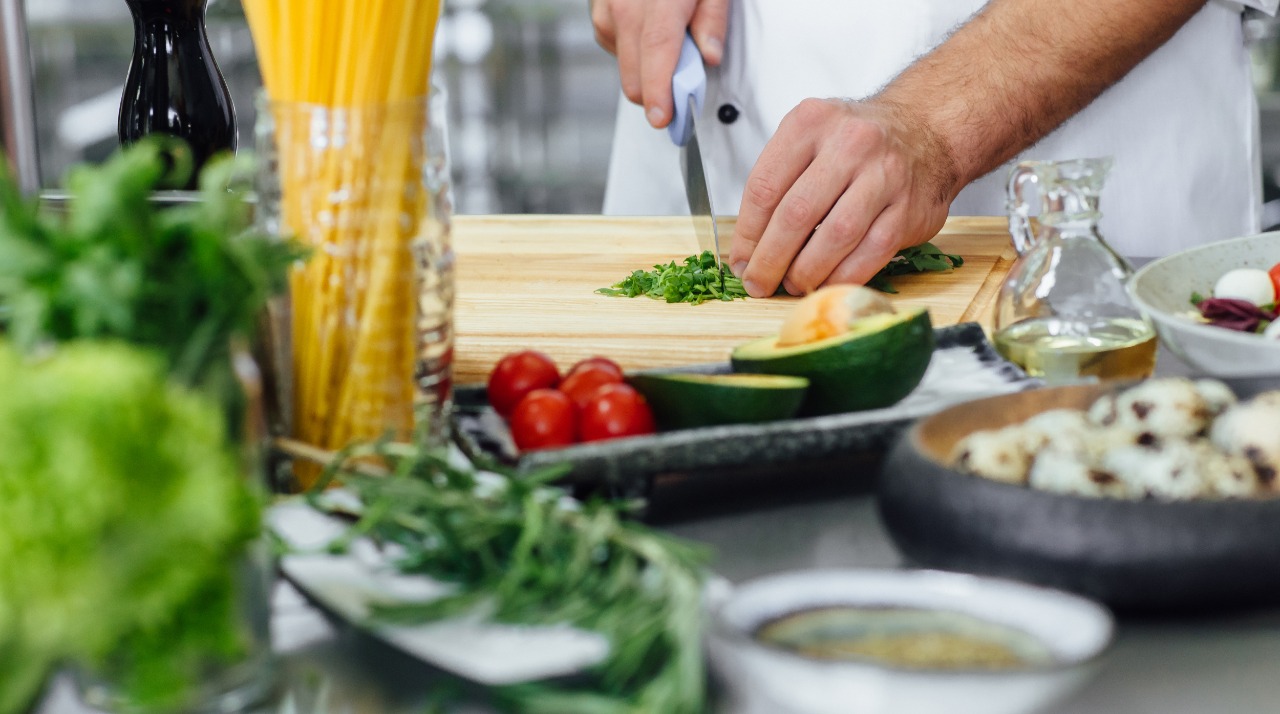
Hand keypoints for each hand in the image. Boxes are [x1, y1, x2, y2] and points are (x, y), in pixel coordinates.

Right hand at [589, 0, 729, 127]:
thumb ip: (713, 18)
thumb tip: (711, 56)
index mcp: (659, 1)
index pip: (657, 55)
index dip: (659, 92)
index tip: (664, 117)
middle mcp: (626, 7)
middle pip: (635, 74)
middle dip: (658, 91)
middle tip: (685, 84)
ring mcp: (607, 11)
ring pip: (625, 66)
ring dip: (647, 68)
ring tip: (670, 40)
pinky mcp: (599, 14)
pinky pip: (616, 49)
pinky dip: (634, 51)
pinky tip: (648, 31)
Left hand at [729, 98, 960, 297]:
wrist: (924, 130)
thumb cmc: (855, 143)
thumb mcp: (810, 139)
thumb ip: (778, 183)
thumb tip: (750, 250)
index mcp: (812, 123)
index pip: (764, 187)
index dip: (747, 234)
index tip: (741, 261)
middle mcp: (850, 143)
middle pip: (796, 214)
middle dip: (770, 260)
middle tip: (759, 283)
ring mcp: (884, 175)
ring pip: (835, 236)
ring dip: (806, 271)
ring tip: (792, 284)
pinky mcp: (908, 208)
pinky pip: (870, 253)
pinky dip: (842, 276)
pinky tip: (826, 283)